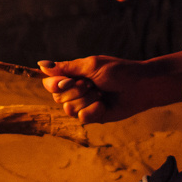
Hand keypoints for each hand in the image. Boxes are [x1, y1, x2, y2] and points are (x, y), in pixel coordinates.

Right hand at [38, 54, 181, 123]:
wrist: (141, 86)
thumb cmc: (119, 71)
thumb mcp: (91, 65)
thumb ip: (66, 67)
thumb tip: (40, 63)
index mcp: (74, 75)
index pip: (50, 83)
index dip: (56, 84)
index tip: (68, 81)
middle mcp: (76, 90)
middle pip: (58, 97)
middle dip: (75, 91)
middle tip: (92, 84)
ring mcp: (84, 104)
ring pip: (69, 109)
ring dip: (86, 100)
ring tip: (100, 93)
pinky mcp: (93, 116)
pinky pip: (82, 118)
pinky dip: (93, 110)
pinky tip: (104, 105)